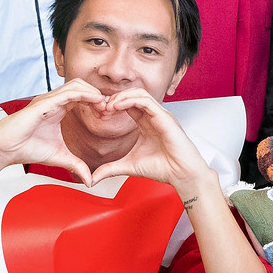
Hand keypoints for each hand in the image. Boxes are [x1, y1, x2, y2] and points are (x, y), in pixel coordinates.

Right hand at [0, 82, 102, 182]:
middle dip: (98, 95)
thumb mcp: (59, 157)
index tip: (108, 114)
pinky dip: (84, 94)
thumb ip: (76, 165)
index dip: (97, 102)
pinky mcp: (43, 103)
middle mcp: (54, 101)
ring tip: (105, 105)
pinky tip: (96, 101)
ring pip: (76, 85)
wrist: (4, 149)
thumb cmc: (26, 148)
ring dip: (93, 92)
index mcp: (58, 109)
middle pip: (82, 87)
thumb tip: (90, 180)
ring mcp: (48, 100)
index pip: (83, 97)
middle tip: (110, 109)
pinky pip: (67, 93)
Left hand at [86, 89, 218, 197]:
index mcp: (146, 122)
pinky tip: (118, 106)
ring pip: (139, 93)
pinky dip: (130, 100)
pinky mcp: (165, 117)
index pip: (128, 104)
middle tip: (101, 107)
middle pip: (132, 94)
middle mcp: (154, 115)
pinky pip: (145, 101)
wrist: (181, 174)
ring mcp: (160, 114)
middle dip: (115, 98)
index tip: (99, 113)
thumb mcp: (128, 166)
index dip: (112, 105)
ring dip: (121, 96)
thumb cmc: (162, 168)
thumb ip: (110, 169)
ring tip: (108, 105)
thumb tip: (92, 179)